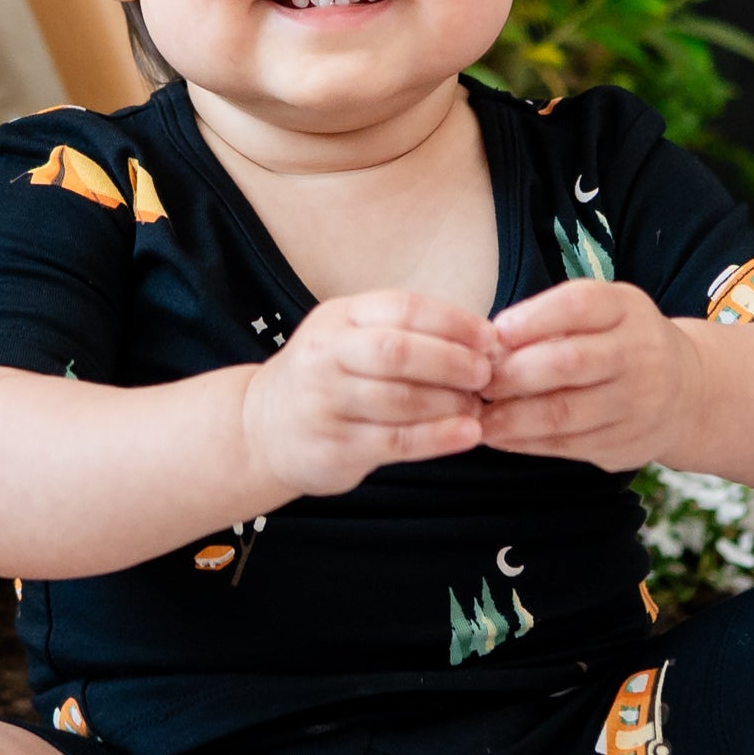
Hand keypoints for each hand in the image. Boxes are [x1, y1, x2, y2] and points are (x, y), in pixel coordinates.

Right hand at [240, 291, 496, 499]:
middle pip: (398, 351)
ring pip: (399, 400)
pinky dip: (438, 438)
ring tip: (479, 406)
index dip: (453, 321)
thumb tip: (484, 341)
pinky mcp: (334, 447)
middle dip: (452, 361)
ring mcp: (325, 403)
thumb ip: (406, 335)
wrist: (263, 427)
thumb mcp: (352, 338)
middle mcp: (326, 355)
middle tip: (487, 374)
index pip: (402, 308)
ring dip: (450, 403)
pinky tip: (467, 435)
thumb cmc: (327, 378)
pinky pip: (395, 442)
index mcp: (339, 318)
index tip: (491, 337)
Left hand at [481, 280, 700, 470]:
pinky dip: (524, 442)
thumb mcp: (604, 312)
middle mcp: (639, 354)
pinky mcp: (625, 444)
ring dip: (511, 417)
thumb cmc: (621, 342)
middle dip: (513, 373)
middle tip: (478, 380)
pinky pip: (566, 446)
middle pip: (569, 362)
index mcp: (627, 309)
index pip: (579, 305)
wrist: (688, 393)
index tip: (494, 333)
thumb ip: (553, 320)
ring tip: (477, 416)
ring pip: (564, 413)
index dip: (532, 319)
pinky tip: (498, 436)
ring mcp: (637, 403)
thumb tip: (489, 343)